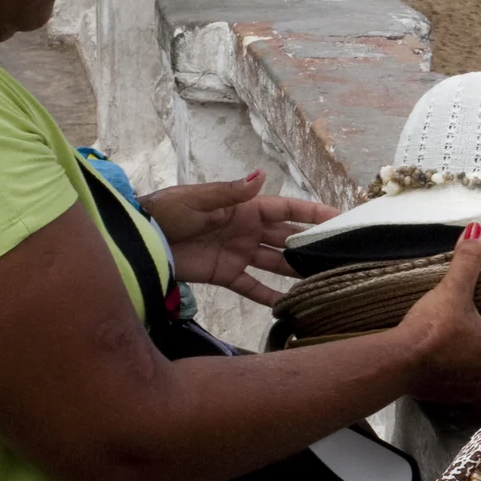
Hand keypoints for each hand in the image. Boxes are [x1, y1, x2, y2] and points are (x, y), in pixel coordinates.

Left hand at [140, 171, 336, 306]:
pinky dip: (268, 296)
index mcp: (244, 208)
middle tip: (341, 256)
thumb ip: (230, 193)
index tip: (341, 218)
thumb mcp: (197, 199)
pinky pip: (252, 287)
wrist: (139, 238)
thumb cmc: (166, 212)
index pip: (286, 210)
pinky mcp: (225, 274)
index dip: (313, 214)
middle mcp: (247, 230)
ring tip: (323, 281)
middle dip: (312, 245)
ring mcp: (238, 253)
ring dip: (296, 271)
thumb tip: (262, 175)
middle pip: (287, 238)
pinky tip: (288, 305)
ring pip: (275, 263)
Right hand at [394, 225, 480, 404]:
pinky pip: (463, 399)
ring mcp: (467, 396)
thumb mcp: (452, 291)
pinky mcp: (445, 401)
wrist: (397, 362)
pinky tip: (450, 374)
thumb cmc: (433, 328)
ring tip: (480, 365)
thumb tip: (478, 230)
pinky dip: (461, 386)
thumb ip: (467, 262)